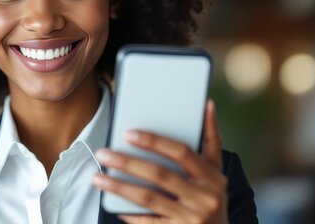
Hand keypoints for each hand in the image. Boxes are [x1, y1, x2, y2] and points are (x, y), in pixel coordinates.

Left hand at [93, 100, 227, 223]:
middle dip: (127, 162)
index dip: (155, 141)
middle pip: (160, 175)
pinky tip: (112, 203)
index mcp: (213, 177)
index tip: (129, 133)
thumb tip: (207, 103)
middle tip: (103, 153)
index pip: (182, 153)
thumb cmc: (211, 195)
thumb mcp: (216, 170)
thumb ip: (211, 138)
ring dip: (119, 187)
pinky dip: (130, 213)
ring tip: (97, 178)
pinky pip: (148, 222)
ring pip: (148, 198)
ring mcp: (191, 218)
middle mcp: (205, 198)